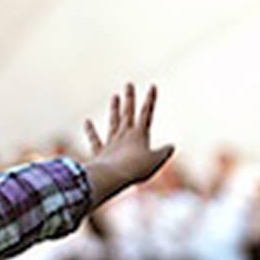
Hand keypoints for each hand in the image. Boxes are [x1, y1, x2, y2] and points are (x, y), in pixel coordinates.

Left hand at [82, 83, 174, 205]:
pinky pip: (94, 139)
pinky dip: (90, 130)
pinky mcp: (100, 151)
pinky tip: (87, 121)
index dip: (150, 99)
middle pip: (127, 113)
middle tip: (128, 84)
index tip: (152, 85)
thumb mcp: (156, 161)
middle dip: (129, 98)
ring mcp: (111, 141)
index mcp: (139, 134)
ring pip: (113, 121)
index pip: (146, 113)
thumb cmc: (137, 168)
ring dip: (114, 109)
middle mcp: (124, 134)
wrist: (113, 175)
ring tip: (114, 96)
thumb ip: (164, 153)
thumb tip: (171, 146)